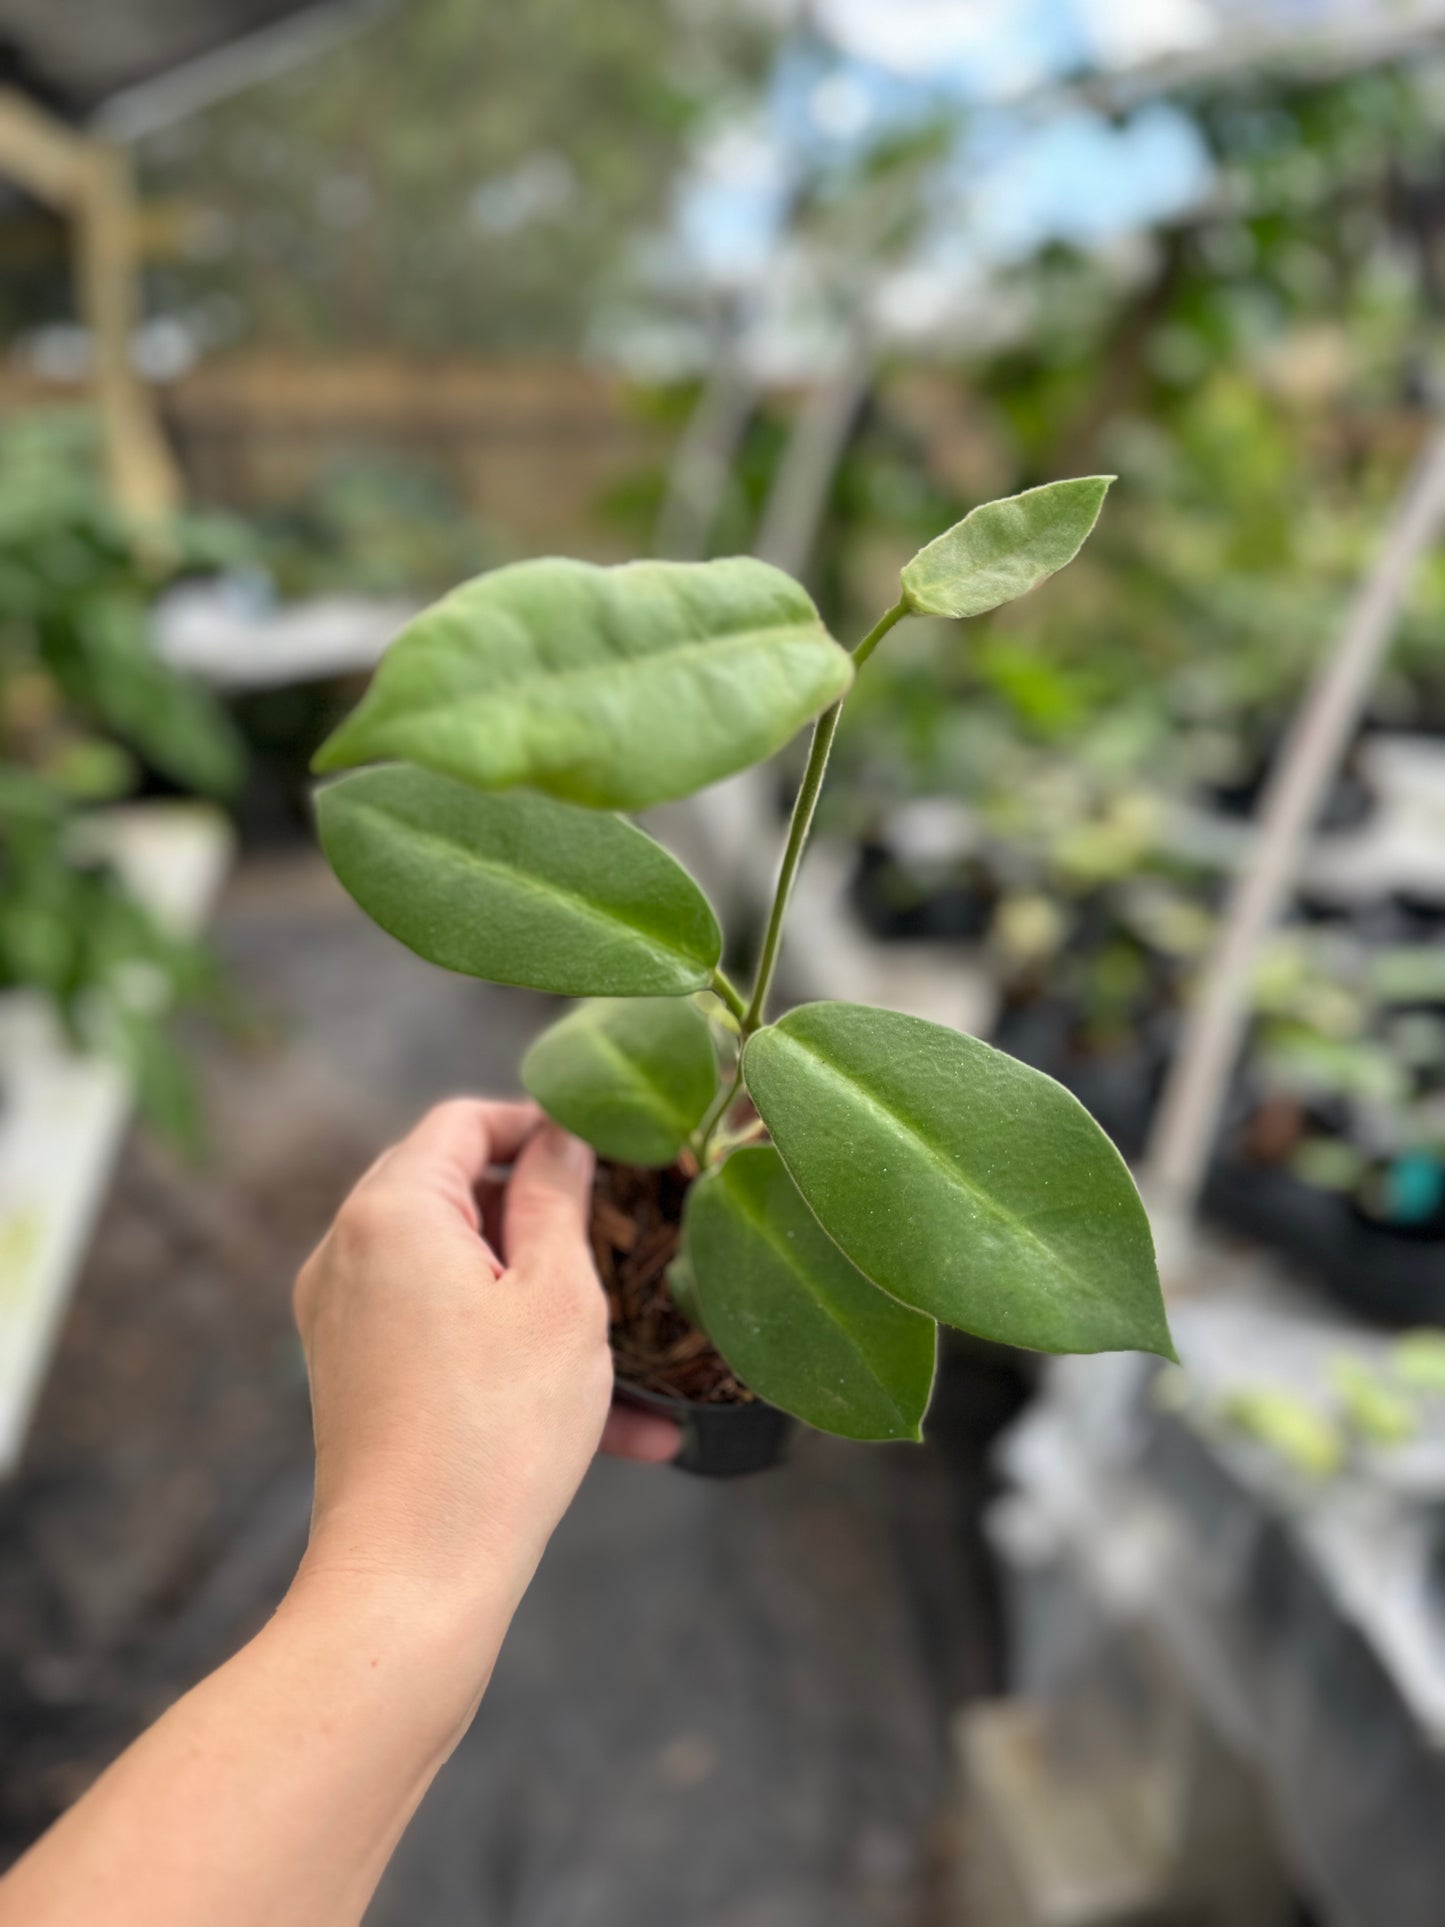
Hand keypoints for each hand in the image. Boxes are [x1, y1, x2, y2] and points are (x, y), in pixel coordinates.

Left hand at [291, 1099, 678, 1619]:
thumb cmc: (497, 1434)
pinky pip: (444, 1336)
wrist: (412, 1582)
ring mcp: (343, 1318)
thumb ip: (558, 1199)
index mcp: (392, 1212)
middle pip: (454, 1189)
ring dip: (546, 1300)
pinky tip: (622, 1430)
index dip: (537, 1122)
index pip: (462, 1122)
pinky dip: (514, 1356)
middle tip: (623, 1236)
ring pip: (459, 1272)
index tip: (607, 1149)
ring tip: (642, 1354)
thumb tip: (560, 1137)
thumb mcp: (558, 1300)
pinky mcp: (355, 1377)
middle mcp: (349, 1253)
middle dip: (544, 1212)